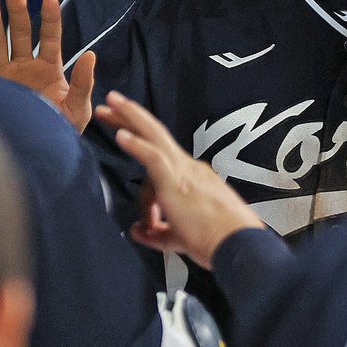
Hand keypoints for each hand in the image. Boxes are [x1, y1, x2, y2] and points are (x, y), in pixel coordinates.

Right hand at [0, 0, 96, 132]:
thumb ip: (83, 83)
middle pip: (20, 33)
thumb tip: (90, 55)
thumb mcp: (78, 109)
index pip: (51, 37)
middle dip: (17, 10)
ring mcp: (6, 76)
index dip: (50, 18)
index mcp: (49, 69)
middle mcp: (26, 67)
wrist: (40, 154)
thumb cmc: (63, 132)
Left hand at [94, 91, 266, 268]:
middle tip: (112, 101)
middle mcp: (188, 168)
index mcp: (191, 178)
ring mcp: (183, 171)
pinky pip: (153, 157)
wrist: (237, 244)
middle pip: (155, 134)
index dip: (145, 196)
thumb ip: (156, 234)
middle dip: (132, 117)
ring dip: (129, 117)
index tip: (144, 223)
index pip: (160, 168)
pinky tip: (121, 135)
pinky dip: (136, 145)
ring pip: (153, 135)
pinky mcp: (177, 181)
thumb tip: (136, 231)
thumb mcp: (179, 238)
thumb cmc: (217, 242)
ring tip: (110, 102)